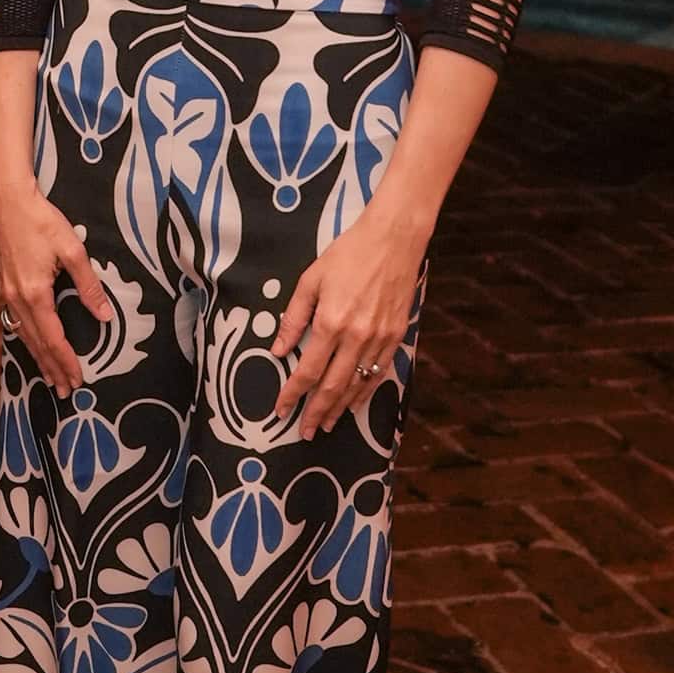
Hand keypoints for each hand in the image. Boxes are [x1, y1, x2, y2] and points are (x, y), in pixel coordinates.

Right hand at [0, 180, 110, 392]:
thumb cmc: (40, 220)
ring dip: (37, 357)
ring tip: (49, 376)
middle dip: (51, 368)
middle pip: (35, 343)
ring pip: (22, 334)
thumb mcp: (72, 250)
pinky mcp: (1, 284)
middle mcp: (16, 298)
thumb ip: (89, 285)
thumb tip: (104, 316)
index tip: (78, 379)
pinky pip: (14, 321)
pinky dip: (25, 338)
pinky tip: (30, 342)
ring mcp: (5, 293)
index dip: (66, 361)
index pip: (53, 338)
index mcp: (35, 293)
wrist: (5, 199)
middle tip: (65, 390)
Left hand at [272, 215, 423, 434]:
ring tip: (327, 424)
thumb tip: (277, 350)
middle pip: (332, 386)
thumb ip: (293, 318)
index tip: (281, 411)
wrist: (393, 240)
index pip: (307, 370)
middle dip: (316, 412)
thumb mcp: (311, 280)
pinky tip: (354, 403)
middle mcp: (356, 336)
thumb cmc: (347, 255)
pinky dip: (365, 392)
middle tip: (305, 432)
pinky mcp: (396, 336)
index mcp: (330, 322)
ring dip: (340, 408)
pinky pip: (378, 373)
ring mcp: (379, 338)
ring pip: (357, 385)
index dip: (293, 395)